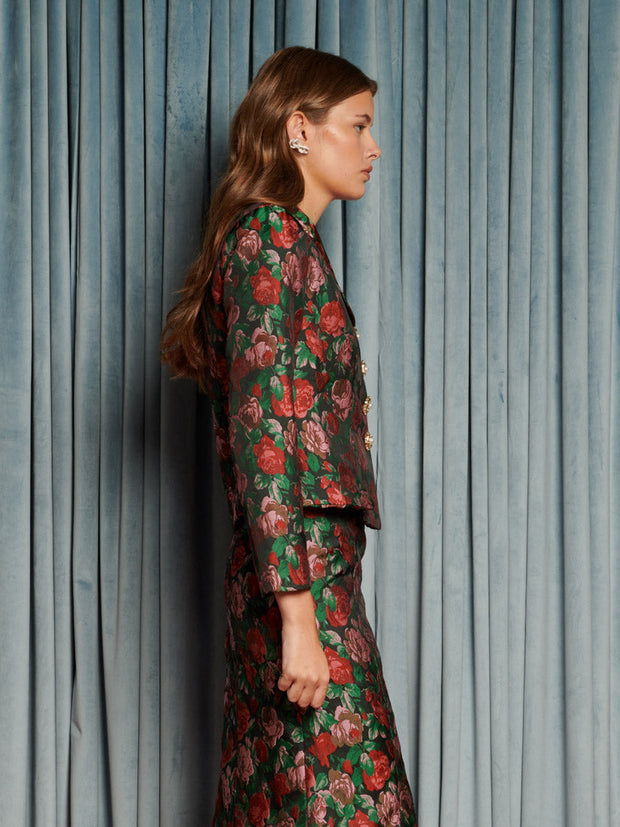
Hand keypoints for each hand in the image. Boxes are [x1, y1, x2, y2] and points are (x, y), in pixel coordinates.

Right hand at [275, 590, 329, 708]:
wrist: (301, 629)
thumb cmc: (309, 644)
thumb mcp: (320, 663)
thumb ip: (317, 679)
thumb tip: (312, 695)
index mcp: (324, 678)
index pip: (317, 702)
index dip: (309, 701)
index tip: (303, 696)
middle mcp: (314, 680)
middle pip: (303, 703)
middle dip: (297, 696)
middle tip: (295, 685)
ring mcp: (302, 677)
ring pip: (292, 698)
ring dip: (289, 689)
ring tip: (290, 677)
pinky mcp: (290, 673)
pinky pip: (282, 687)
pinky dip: (281, 681)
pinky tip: (285, 671)